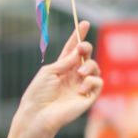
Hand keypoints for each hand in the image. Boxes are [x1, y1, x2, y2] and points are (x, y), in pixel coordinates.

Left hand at [14, 21, 101, 137]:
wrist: (38, 114)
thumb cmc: (38, 94)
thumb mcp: (49, 71)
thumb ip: (66, 60)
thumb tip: (79, 50)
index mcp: (61, 68)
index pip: (72, 50)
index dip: (78, 36)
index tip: (83, 23)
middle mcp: (72, 75)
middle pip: (86, 56)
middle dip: (86, 47)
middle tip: (82, 48)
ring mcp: (81, 86)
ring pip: (95, 67)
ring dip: (89, 65)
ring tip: (79, 72)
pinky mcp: (88, 97)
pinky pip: (98, 83)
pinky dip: (92, 81)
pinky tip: (82, 87)